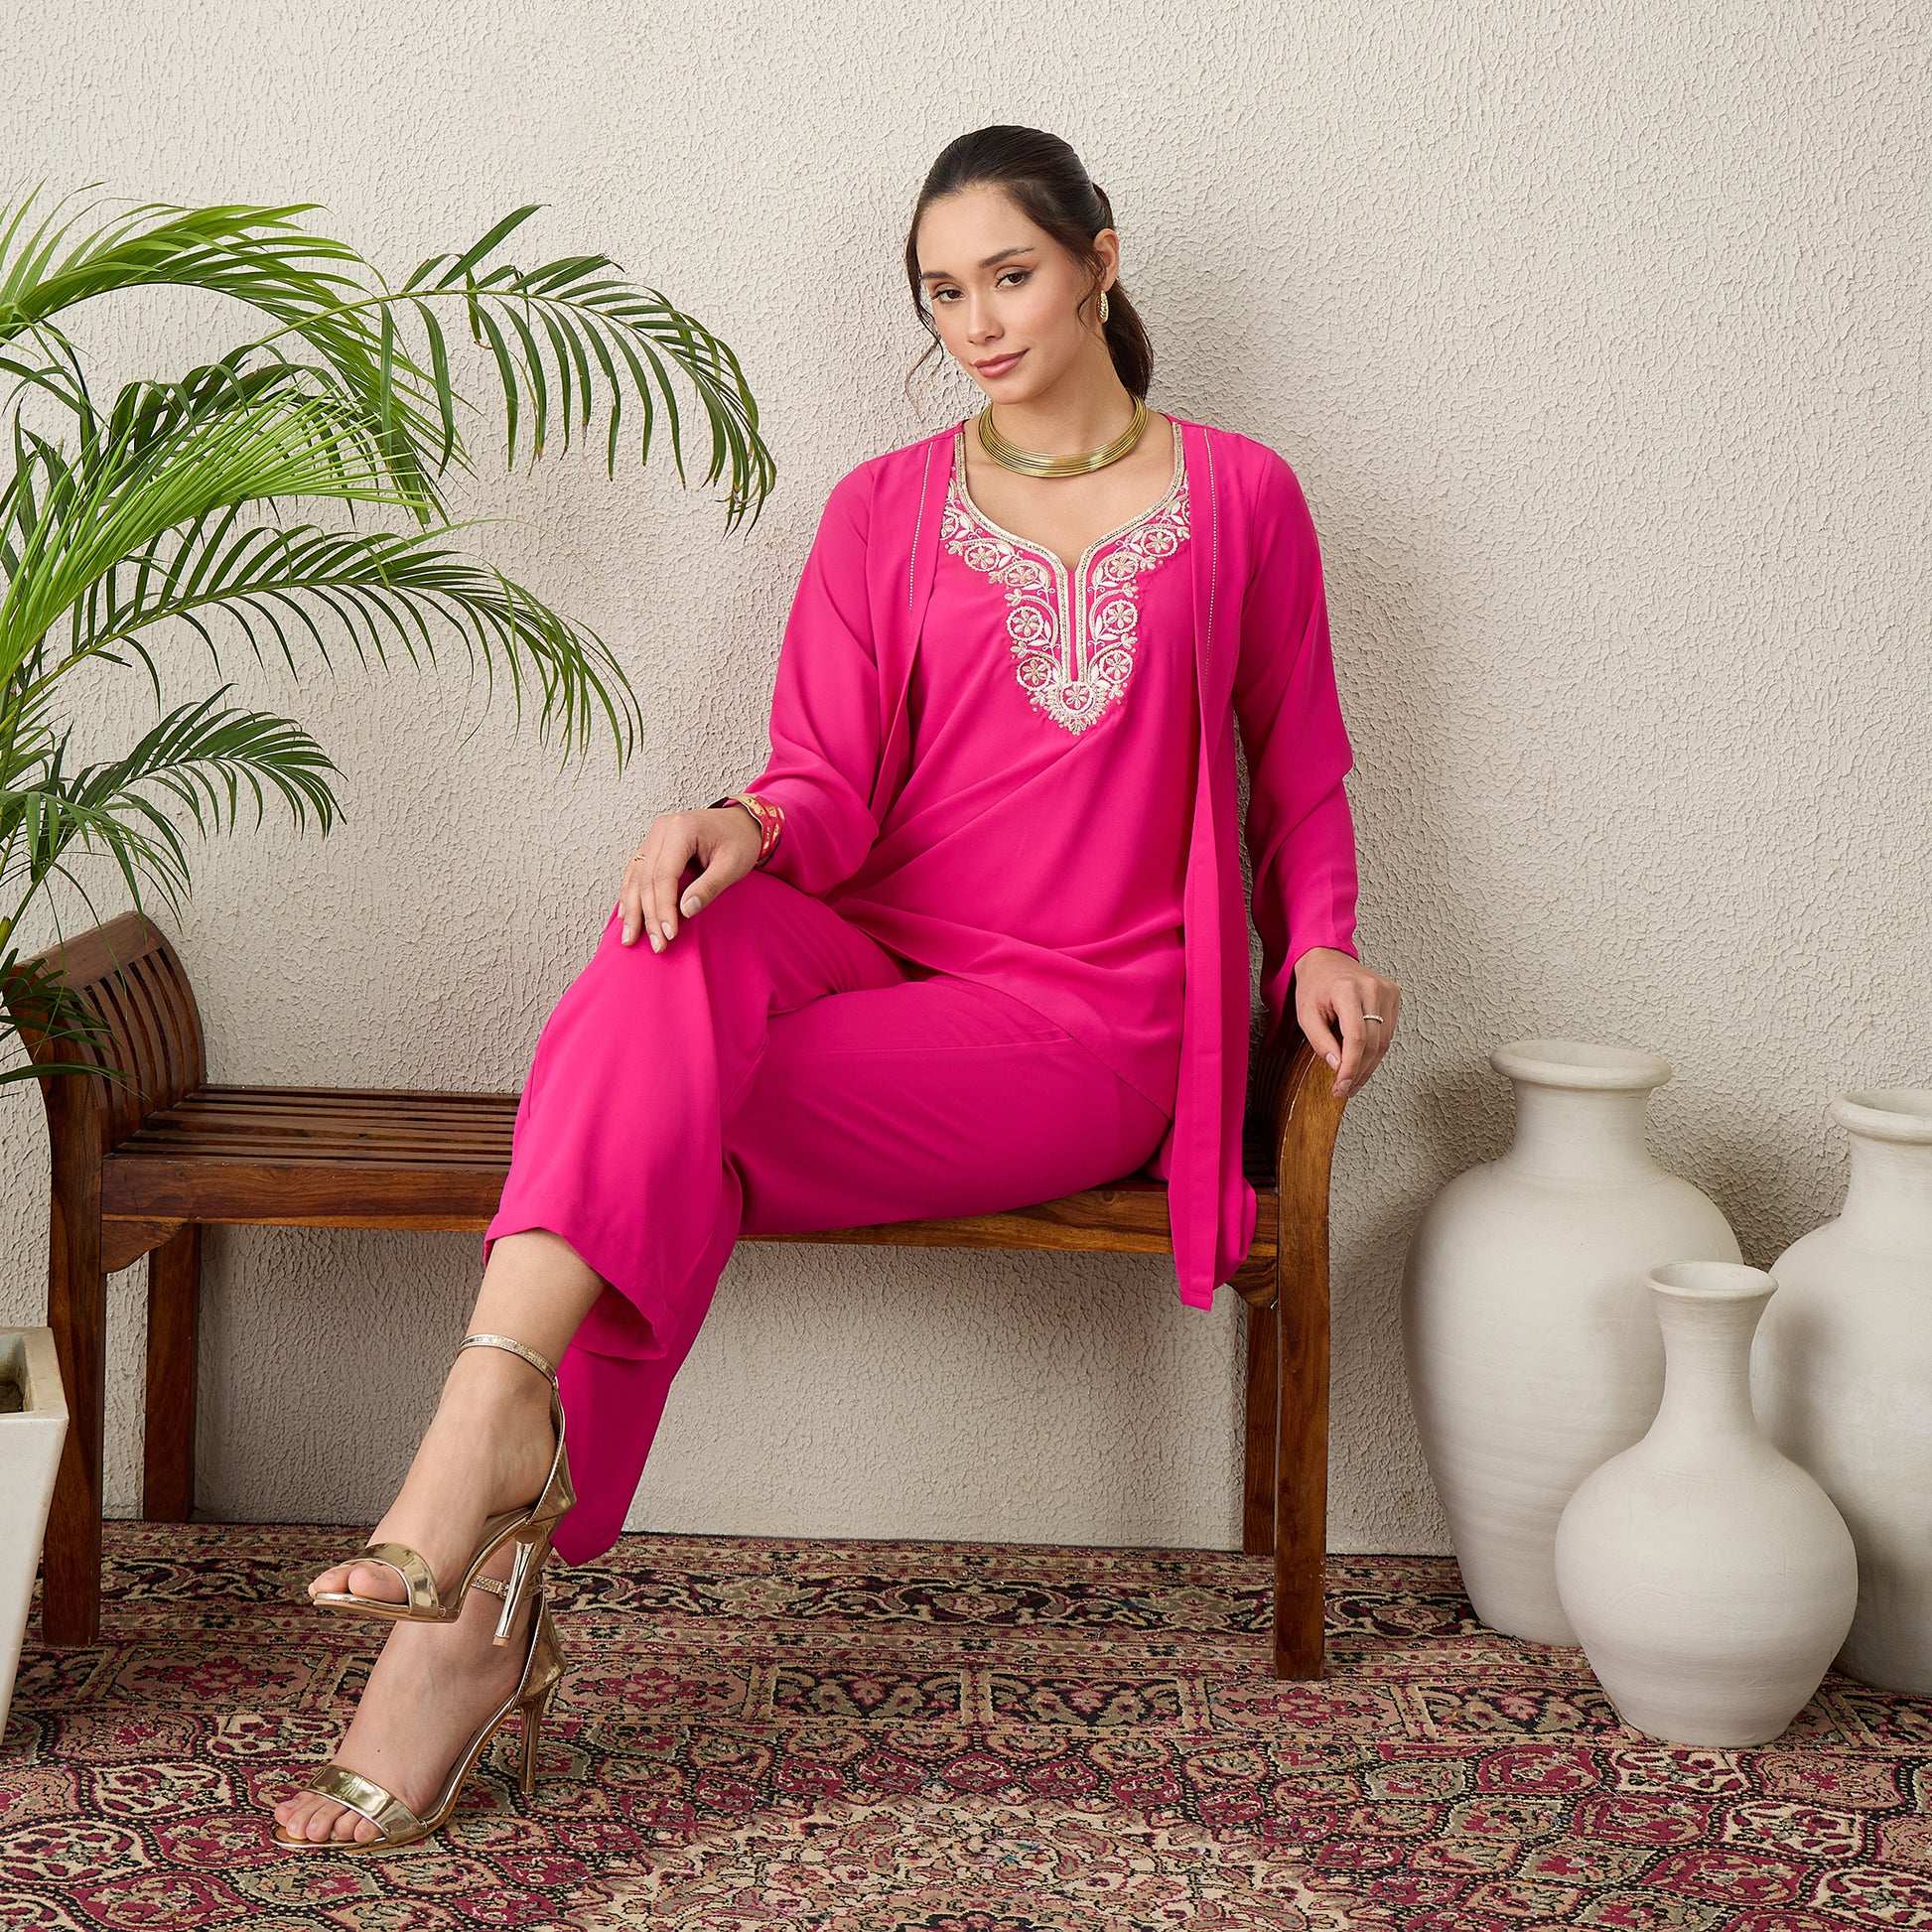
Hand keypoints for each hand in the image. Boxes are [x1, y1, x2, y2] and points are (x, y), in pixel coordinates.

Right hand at [618, 805, 761, 951]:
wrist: (741, 822)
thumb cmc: (739, 841)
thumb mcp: (732, 865)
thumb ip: (709, 887)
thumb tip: (686, 911)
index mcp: (681, 829)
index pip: (664, 876)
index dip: (664, 908)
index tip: (669, 934)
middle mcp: (662, 829)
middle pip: (646, 879)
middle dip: (649, 915)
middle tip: (656, 945)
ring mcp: (654, 836)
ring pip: (636, 876)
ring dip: (632, 909)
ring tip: (630, 937)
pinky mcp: (653, 845)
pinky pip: (636, 871)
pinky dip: (630, 894)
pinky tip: (626, 914)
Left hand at [1293, 947, 1400, 1098]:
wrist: (1326, 959)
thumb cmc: (1315, 984)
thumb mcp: (1306, 1014)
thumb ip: (1320, 1042)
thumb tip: (1338, 1067)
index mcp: (1348, 990)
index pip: (1356, 1038)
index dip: (1351, 1067)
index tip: (1342, 1086)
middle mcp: (1372, 988)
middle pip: (1373, 1043)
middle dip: (1359, 1071)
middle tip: (1345, 1088)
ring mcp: (1387, 991)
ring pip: (1384, 1041)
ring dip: (1369, 1065)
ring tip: (1353, 1080)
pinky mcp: (1394, 995)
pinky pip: (1388, 1032)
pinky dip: (1376, 1050)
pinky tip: (1363, 1060)